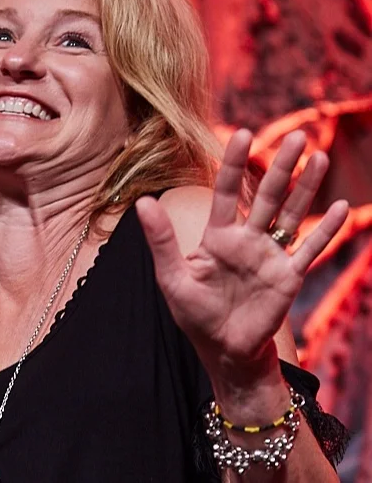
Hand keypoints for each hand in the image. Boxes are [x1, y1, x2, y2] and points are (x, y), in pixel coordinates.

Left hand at [137, 129, 347, 383]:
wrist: (223, 351)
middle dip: (281, 166)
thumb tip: (142, 202)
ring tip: (319, 157)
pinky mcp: (288, 278)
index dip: (235, 164)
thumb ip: (161, 240)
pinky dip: (325, 229)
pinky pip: (310, 249)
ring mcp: (271, 256)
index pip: (228, 191)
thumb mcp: (172, 278)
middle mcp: (247, 239)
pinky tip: (341, 207)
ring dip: (307, 188)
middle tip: (296, 136)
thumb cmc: (194, 314)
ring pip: (292, 214)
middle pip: (268, 195)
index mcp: (217, 236)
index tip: (242, 133)